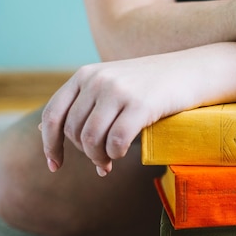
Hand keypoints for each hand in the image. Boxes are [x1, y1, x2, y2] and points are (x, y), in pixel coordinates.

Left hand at [40, 53, 198, 175]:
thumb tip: (42, 129)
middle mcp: (97, 80)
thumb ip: (82, 103)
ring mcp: (118, 91)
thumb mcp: (112, 85)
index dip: (50, 144)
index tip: (55, 165)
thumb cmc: (152, 85)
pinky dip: (115, 154)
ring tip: (109, 163)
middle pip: (73, 131)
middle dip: (84, 154)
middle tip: (101, 164)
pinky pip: (116, 140)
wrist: (193, 70)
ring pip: (91, 139)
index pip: (53, 114)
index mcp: (85, 75)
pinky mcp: (141, 104)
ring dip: (99, 158)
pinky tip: (122, 155)